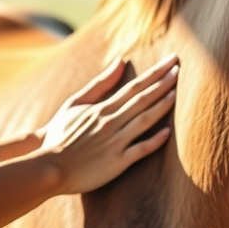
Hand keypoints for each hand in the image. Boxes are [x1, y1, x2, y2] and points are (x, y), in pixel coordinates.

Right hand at [36, 54, 177, 193]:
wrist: (48, 167)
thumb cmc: (60, 135)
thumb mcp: (74, 103)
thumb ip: (99, 84)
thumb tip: (120, 62)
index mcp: (102, 108)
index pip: (134, 86)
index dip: (155, 73)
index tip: (171, 61)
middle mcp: (110, 122)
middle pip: (142, 99)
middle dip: (163, 83)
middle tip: (180, 68)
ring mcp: (115, 143)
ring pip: (144, 121)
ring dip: (162, 106)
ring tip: (176, 93)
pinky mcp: (116, 163)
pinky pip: (140, 150)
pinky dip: (154, 141)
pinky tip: (168, 132)